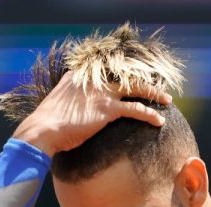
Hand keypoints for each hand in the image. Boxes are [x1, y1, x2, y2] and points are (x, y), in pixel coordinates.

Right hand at [12, 72, 172, 156]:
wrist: (43, 130)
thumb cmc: (48, 124)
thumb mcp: (58, 105)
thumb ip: (72, 101)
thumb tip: (78, 113)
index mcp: (80, 76)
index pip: (109, 71)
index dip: (125, 76)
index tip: (136, 80)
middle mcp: (93, 80)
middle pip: (126, 76)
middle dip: (144, 80)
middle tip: (157, 87)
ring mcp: (102, 93)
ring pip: (136, 88)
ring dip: (154, 94)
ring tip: (166, 100)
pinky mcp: (108, 108)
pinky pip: (136, 110)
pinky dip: (150, 115)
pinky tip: (159, 121)